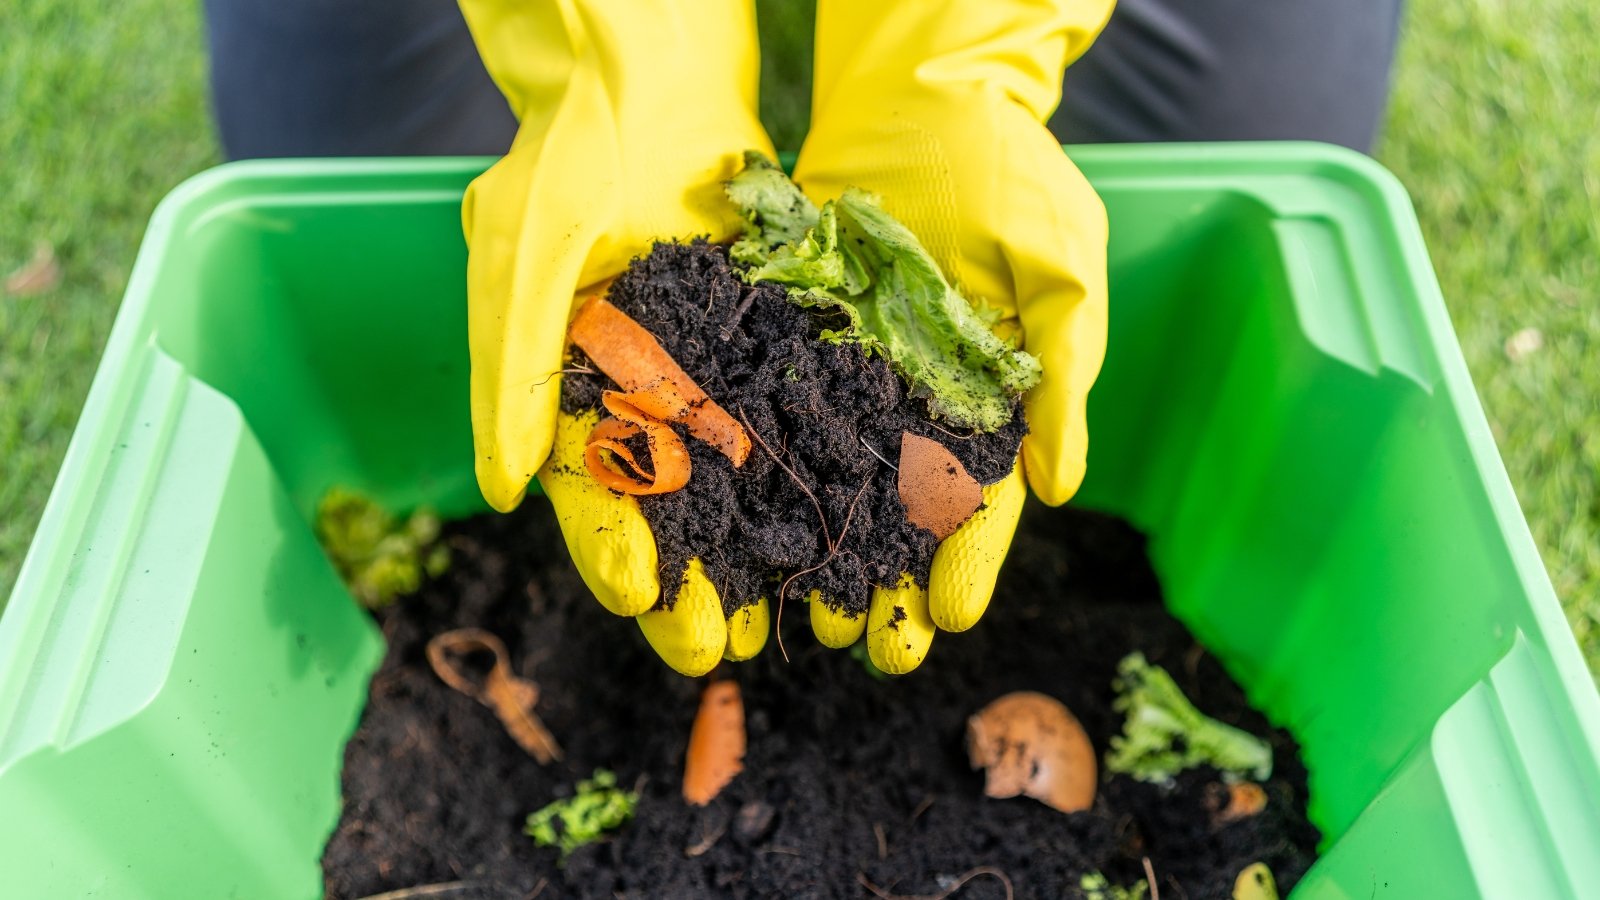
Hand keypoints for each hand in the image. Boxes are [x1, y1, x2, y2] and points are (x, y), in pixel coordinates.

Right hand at [460, 0, 773, 673]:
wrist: (643, 71)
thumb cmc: (565, 160)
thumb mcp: (524, 255)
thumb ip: (510, 372)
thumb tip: (500, 492)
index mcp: (570, 390)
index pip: (584, 491)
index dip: (609, 549)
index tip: (639, 604)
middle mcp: (640, 396)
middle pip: (669, 512)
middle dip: (692, 582)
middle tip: (718, 650)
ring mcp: (707, 374)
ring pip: (743, 483)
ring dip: (765, 553)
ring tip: (795, 620)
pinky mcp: (768, 345)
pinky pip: (800, 420)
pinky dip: (825, 475)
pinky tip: (858, 528)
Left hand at [793, 0, 1113, 672]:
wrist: (918, 94)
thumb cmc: (1006, 169)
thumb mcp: (1059, 263)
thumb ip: (1064, 372)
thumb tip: (1064, 486)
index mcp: (989, 398)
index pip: (985, 495)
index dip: (971, 557)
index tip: (951, 617)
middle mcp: (915, 404)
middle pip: (899, 513)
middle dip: (887, 582)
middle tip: (868, 647)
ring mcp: (848, 380)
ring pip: (827, 484)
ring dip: (814, 553)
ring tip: (795, 617)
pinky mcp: (789, 347)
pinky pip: (767, 418)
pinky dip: (752, 475)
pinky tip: (733, 530)